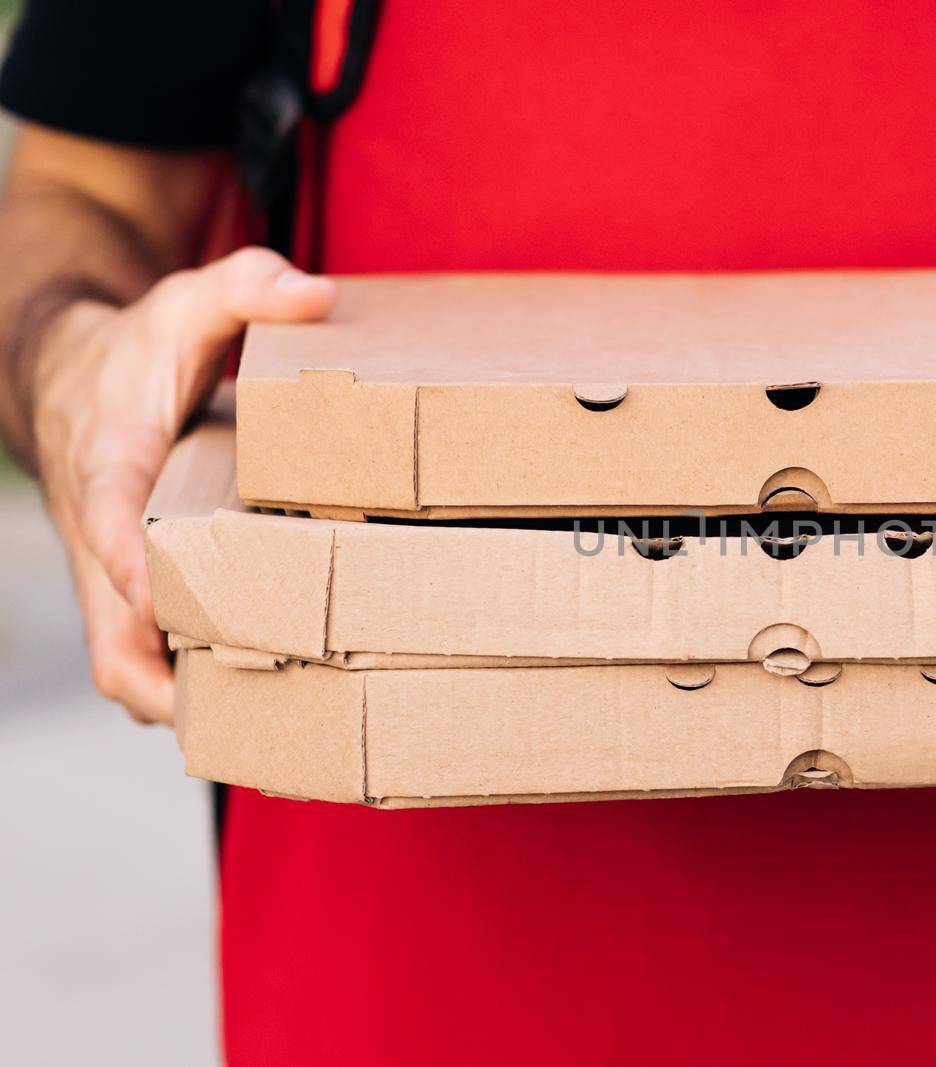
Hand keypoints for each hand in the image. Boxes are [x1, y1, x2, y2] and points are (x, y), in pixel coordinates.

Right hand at [30, 248, 336, 722]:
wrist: (64, 377)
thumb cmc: (134, 351)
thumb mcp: (184, 305)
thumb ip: (245, 290)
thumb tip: (319, 293)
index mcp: (109, 464)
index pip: (109, 523)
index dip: (131, 564)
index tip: (161, 600)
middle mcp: (101, 535)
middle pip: (107, 635)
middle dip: (163, 683)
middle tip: (247, 718)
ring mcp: (111, 574)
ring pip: (122, 662)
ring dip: (181, 702)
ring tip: (271, 731)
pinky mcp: (131, 591)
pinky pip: (146, 656)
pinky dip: (187, 685)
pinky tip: (263, 702)